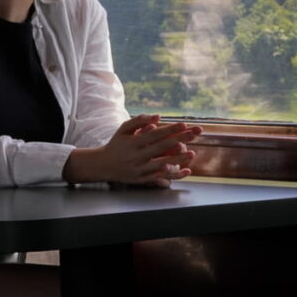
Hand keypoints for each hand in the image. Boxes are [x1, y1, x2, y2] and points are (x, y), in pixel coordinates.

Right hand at [63, 114, 202, 186]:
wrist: (102, 166)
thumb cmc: (116, 144)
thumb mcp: (123, 129)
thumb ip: (139, 121)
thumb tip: (158, 116)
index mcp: (133, 143)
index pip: (155, 134)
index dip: (170, 129)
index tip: (184, 124)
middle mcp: (136, 156)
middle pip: (161, 147)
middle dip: (179, 139)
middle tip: (194, 133)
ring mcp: (139, 169)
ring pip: (162, 164)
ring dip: (178, 159)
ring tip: (192, 153)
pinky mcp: (142, 180)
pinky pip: (161, 178)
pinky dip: (174, 175)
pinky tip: (186, 171)